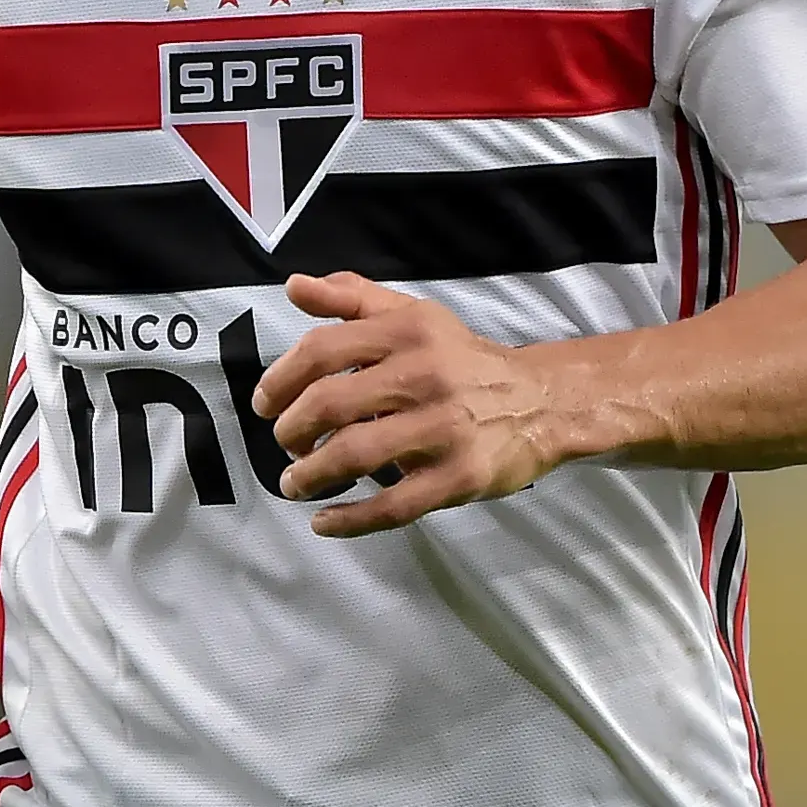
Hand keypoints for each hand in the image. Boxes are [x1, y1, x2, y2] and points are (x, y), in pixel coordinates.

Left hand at [258, 271, 569, 535]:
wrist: (542, 401)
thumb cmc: (463, 359)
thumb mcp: (414, 316)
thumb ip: (352, 299)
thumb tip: (293, 286)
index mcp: (408, 332)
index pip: (323, 349)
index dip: (280, 379)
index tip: (265, 404)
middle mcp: (425, 375)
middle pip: (329, 404)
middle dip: (291, 430)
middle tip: (286, 444)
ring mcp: (444, 428)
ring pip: (355, 455)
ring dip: (309, 475)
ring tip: (294, 483)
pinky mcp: (460, 476)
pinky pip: (393, 505)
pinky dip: (349, 519)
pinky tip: (323, 521)